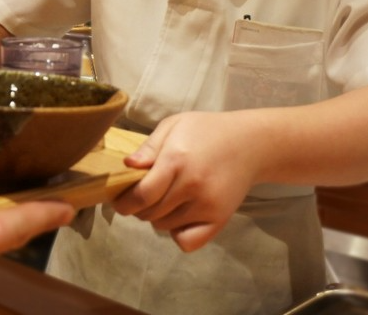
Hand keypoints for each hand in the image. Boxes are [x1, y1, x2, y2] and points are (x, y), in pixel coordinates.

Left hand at [114, 111, 261, 251]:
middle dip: (137, 208)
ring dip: (156, 217)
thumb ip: (149, 147)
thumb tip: (127, 166)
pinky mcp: (220, 220)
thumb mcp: (174, 126)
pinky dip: (177, 234)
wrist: (250, 144)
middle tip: (142, 195)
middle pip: (150, 213)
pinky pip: (188, 242)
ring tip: (163, 199)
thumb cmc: (206, 131)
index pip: (142, 195)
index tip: (117, 201)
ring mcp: (207, 206)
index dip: (123, 202)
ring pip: (164, 226)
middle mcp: (191, 186)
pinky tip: (178, 216)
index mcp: (176, 160)